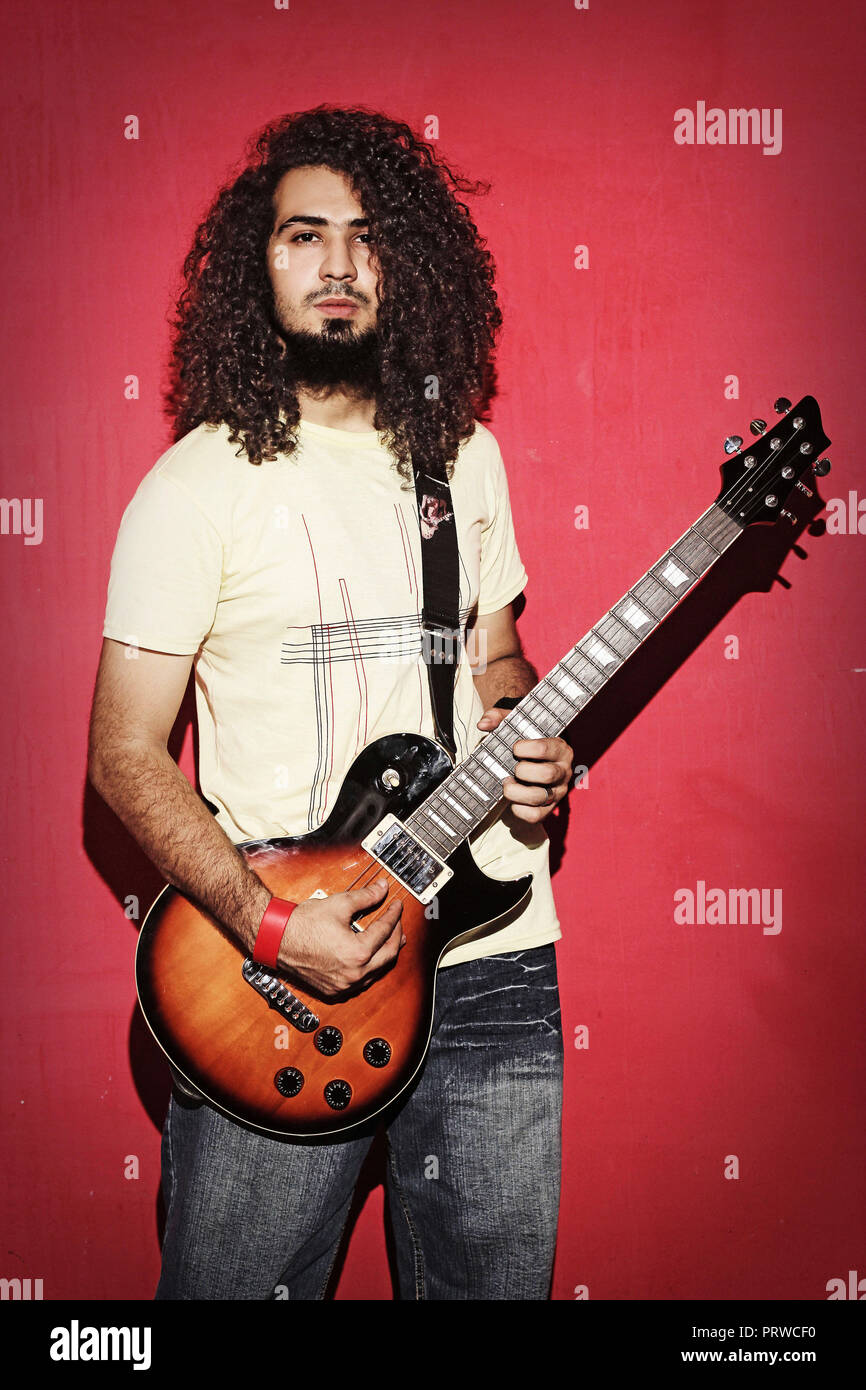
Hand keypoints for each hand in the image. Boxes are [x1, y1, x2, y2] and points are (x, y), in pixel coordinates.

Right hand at [277, 877, 404, 997]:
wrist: (275, 939)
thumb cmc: (301, 925)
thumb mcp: (338, 904)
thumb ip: (366, 896)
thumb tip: (381, 888)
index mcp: (358, 954)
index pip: (385, 931)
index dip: (394, 915)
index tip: (396, 905)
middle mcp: (353, 974)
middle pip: (388, 955)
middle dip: (396, 935)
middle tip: (397, 921)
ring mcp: (344, 985)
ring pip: (377, 972)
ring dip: (386, 954)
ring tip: (392, 940)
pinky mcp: (334, 990)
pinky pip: (362, 982)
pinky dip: (370, 968)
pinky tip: (371, 958)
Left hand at [477, 707, 572, 822]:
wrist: (538, 763)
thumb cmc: (528, 743)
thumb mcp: (519, 726)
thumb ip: (501, 719)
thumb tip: (483, 724)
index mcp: (560, 748)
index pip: (546, 748)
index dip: (526, 748)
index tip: (515, 748)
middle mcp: (564, 771)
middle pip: (547, 774)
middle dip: (523, 771)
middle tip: (513, 768)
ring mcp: (558, 792)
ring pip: (540, 797)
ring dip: (516, 792)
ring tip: (507, 784)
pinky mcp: (549, 809)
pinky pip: (535, 816)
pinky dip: (519, 810)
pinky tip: (513, 800)